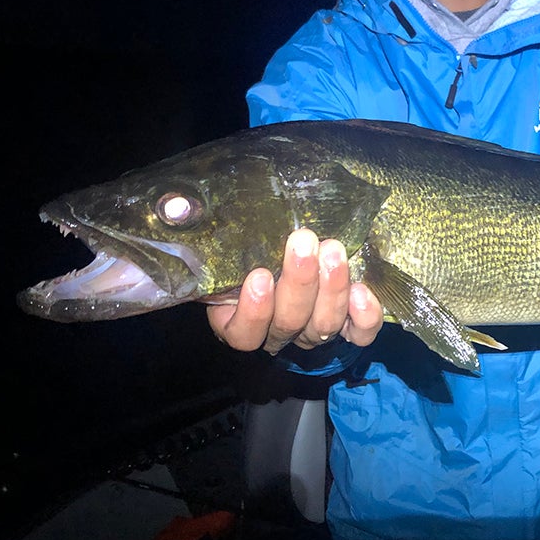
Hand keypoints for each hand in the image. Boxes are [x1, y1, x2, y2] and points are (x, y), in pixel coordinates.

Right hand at [206, 228, 383, 354]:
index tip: (259, 275)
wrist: (289, 247)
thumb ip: (209, 231)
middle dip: (298, 282)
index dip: (253, 311)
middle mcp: (277, 331)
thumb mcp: (226, 241)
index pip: (243, 334)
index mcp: (240, 320)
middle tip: (303, 241)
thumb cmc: (251, 243)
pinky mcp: (347, 326)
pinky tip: (362, 291)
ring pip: (322, 326)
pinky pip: (359, 333)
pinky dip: (363, 316)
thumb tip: (176, 205)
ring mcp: (312, 331)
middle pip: (288, 324)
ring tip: (333, 251)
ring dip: (330, 289)